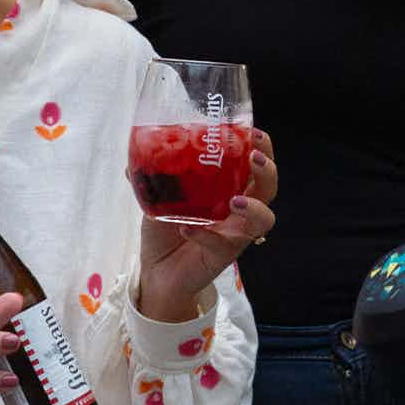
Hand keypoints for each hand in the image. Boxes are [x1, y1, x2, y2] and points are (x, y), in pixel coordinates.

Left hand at [138, 130, 277, 321]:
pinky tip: (186, 228)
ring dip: (254, 207)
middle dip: (266, 170)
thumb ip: (153, 178)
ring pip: (263, 220)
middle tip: (253, 157)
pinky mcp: (222, 256)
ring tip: (236, 201)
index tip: (254, 133)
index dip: (262, 148)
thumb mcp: (159, 197)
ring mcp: (234, 234)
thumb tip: (135, 158)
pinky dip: (205, 234)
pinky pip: (221, 244)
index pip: (257, 165)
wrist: (157, 271)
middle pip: (269, 188)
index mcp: (230, 188)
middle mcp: (239, 210)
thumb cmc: (166, 229)